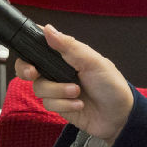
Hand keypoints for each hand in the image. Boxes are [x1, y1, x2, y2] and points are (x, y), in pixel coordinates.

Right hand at [15, 25, 133, 144]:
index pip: (40, 45)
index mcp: (65, 55)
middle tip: (33, 73)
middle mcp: (57, 70)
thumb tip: (48, 29)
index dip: (28, 47)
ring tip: (77, 92)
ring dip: (58, 91)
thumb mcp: (93, 62)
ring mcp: (57, 88)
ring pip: (39, 87)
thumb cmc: (111, 85)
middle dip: (26, 70)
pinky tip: (78, 104)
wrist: (120, 117)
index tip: (27, 51)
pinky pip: (48, 104)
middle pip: (28, 67)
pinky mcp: (58, 105)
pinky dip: (64, 105)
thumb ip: (69, 46)